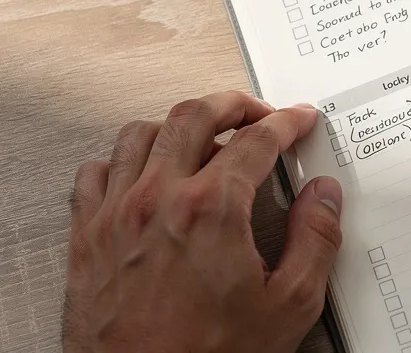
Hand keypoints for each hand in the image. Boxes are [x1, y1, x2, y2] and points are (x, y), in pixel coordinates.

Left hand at [63, 91, 342, 352]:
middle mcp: (158, 199)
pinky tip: (141, 169)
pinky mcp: (87, 237)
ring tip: (203, 133)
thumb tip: (324, 197)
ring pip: (141, 133)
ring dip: (178, 124)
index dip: (286, 123)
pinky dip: (123, 159)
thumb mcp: (289, 305)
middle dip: (234, 104)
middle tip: (257, 112)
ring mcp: (115, 214)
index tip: (298, 121)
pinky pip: (95, 172)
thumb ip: (316, 241)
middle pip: (195, 116)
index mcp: (212, 209)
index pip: (256, 139)